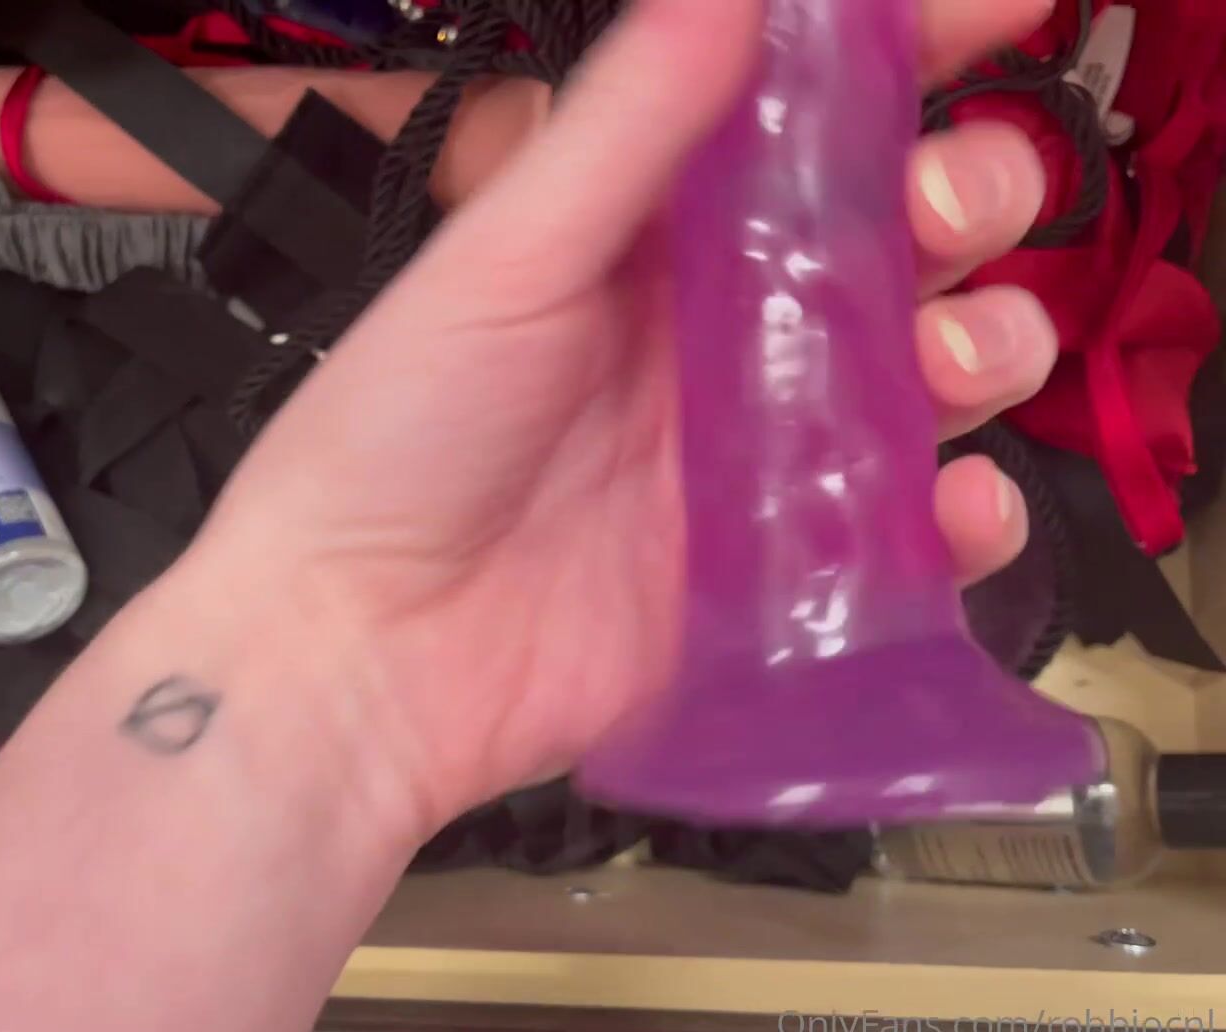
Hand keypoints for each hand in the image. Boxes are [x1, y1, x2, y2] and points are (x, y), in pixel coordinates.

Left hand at [184, 0, 1061, 832]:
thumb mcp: (504, 258)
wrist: (358, 649)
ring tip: (954, 354)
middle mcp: (729, 336)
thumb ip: (623, 125)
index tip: (992, 8)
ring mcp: (764, 457)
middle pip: (904, 237)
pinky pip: (915, 538)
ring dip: (987, 340)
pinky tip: (950, 501)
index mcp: (660, 239)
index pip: (811, 119)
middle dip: (969, 192)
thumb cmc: (393, 438)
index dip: (907, 53)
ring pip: (936, 372)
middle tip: (946, 201)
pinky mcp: (783, 577)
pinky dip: (965, 517)